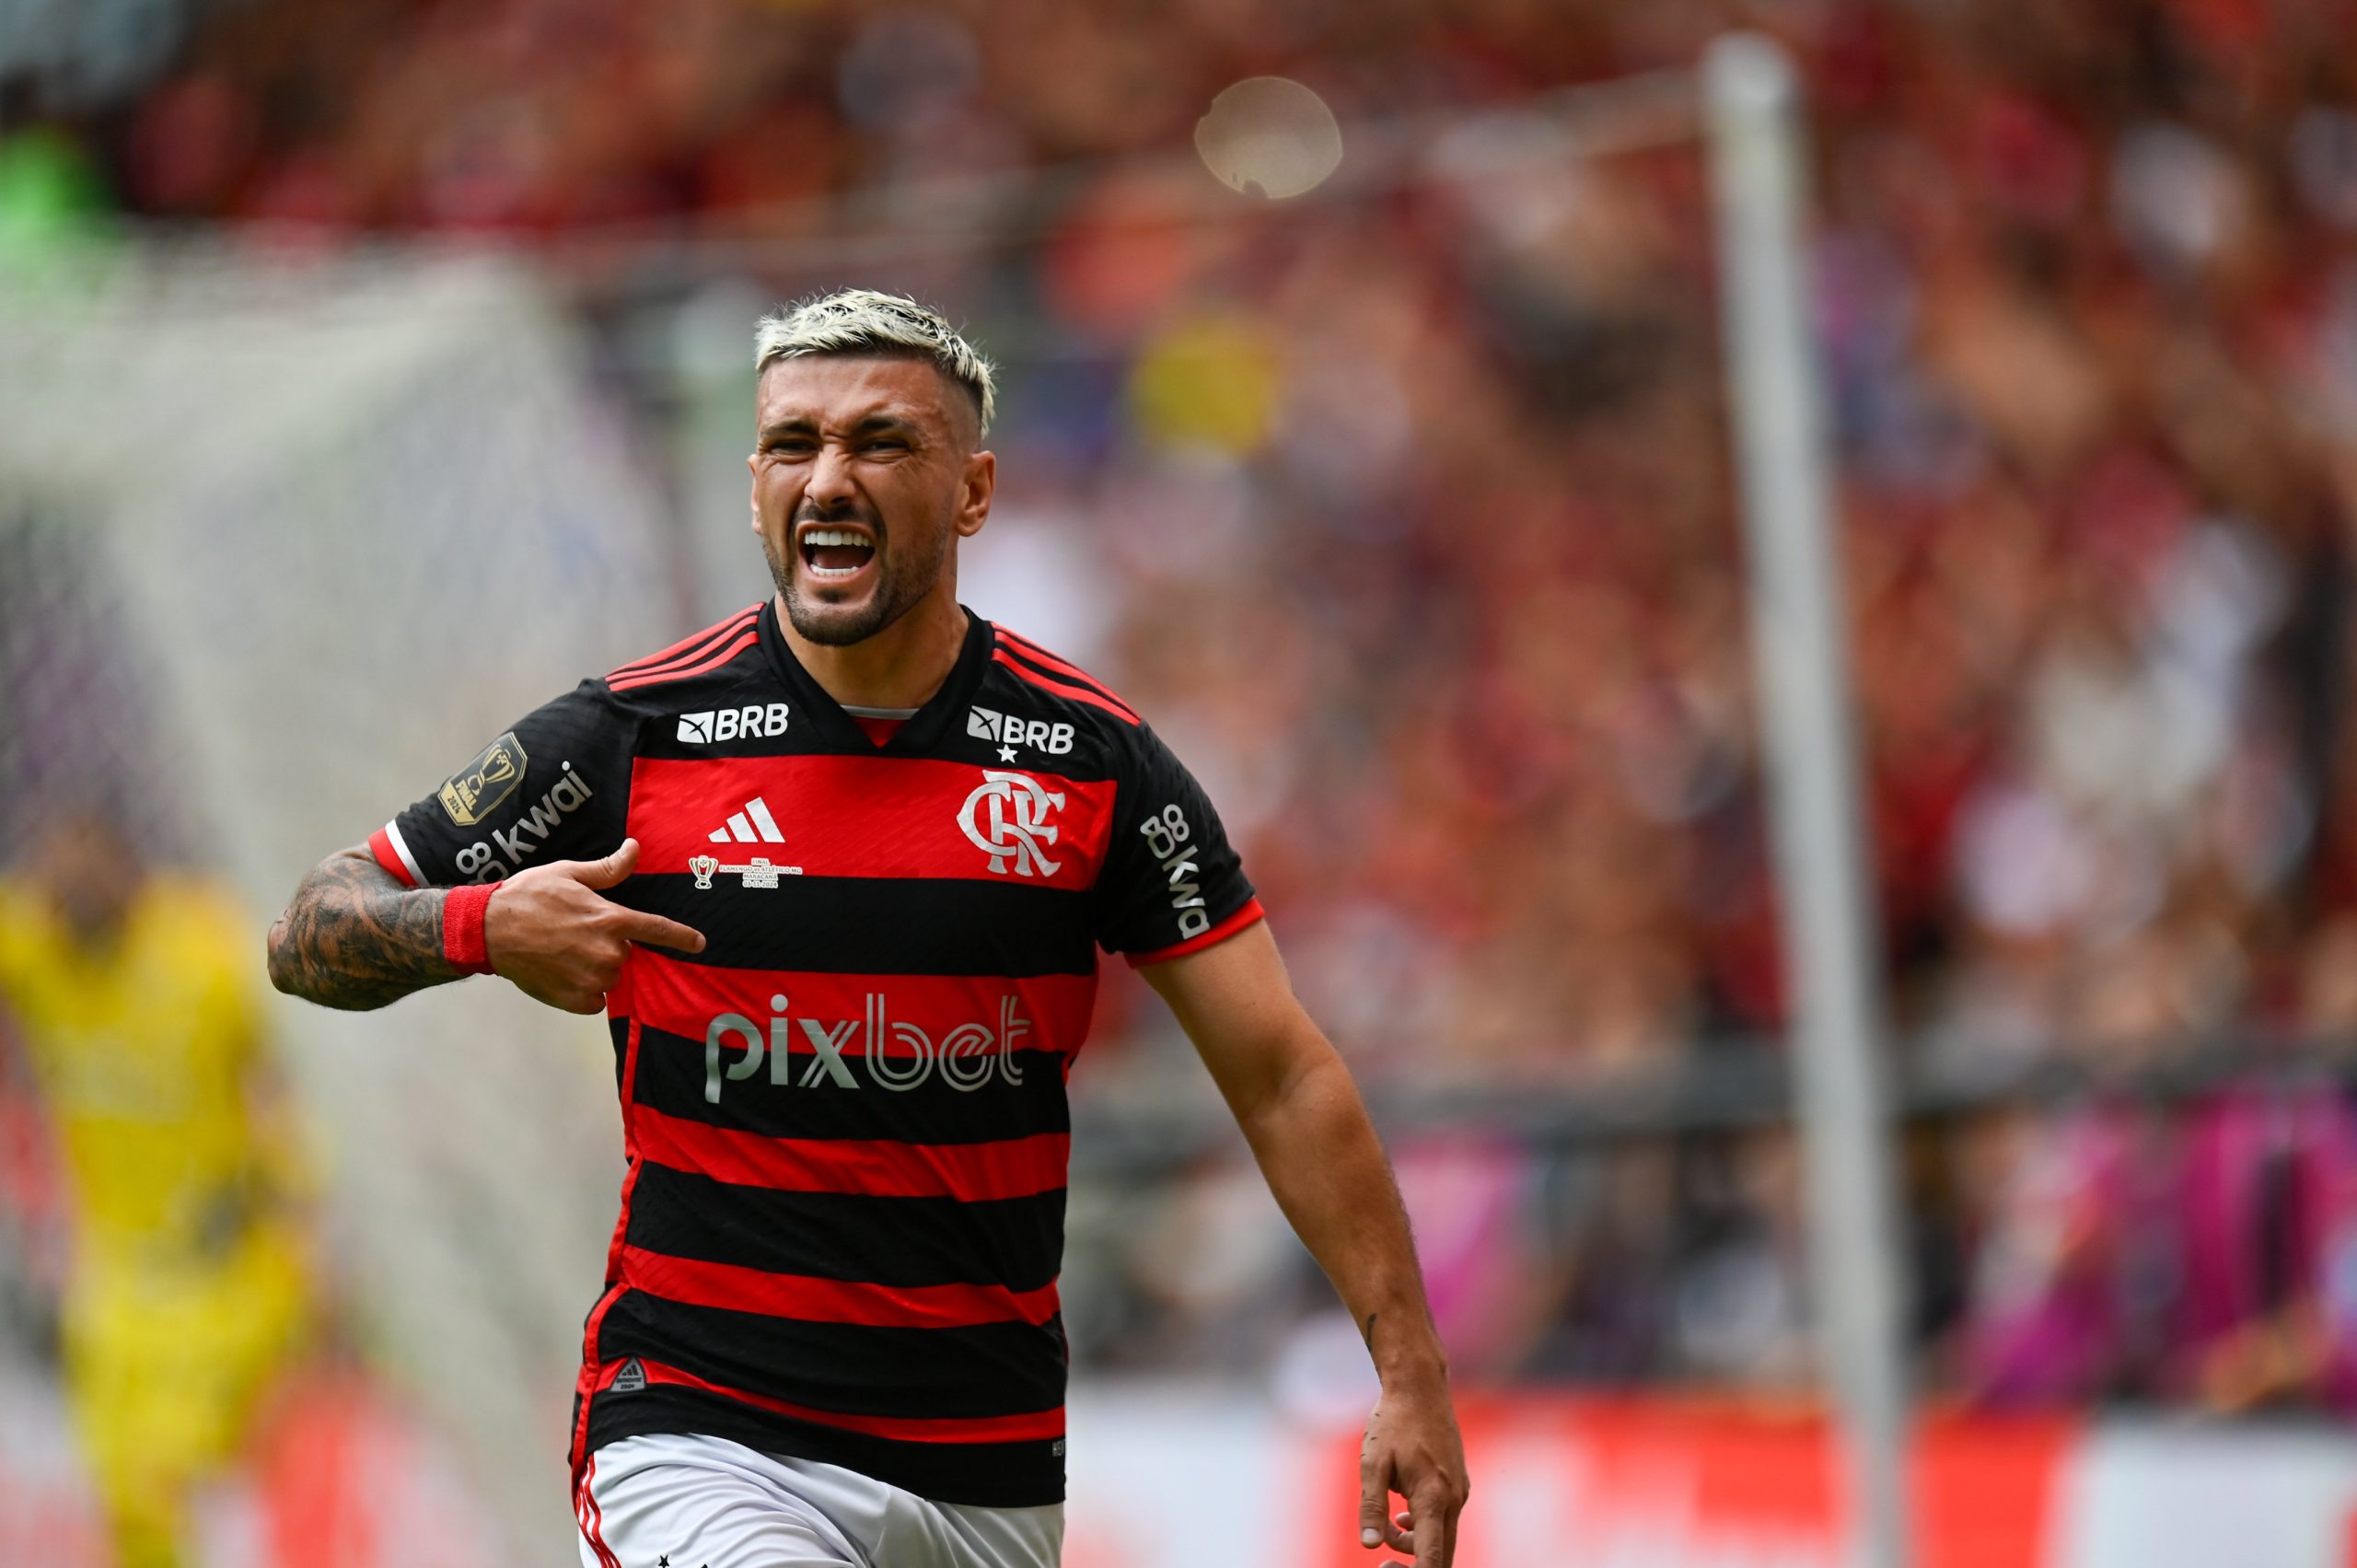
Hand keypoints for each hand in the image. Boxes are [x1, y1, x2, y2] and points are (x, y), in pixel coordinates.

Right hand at [483, 837, 703, 1013]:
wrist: (487, 930)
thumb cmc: (528, 897)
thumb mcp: (569, 873)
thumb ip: (608, 869)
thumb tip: (635, 848)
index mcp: (611, 920)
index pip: (658, 930)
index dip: (683, 938)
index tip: (700, 944)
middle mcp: (608, 953)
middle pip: (626, 953)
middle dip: (610, 944)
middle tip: (577, 933)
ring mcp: (592, 980)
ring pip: (610, 976)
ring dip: (596, 968)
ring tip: (564, 952)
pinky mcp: (575, 1001)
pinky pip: (595, 1000)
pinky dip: (585, 991)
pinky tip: (562, 973)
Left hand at [1359, 1376, 1467, 1566]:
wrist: (1420, 1387)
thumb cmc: (1393, 1423)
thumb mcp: (1372, 1464)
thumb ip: (1371, 1507)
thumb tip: (1368, 1544)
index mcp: (1433, 1497)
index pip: (1432, 1557)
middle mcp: (1453, 1498)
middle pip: (1442, 1553)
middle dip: (1414, 1563)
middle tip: (1384, 1565)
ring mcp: (1459, 1491)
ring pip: (1441, 1535)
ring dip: (1415, 1542)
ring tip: (1388, 1526)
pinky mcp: (1458, 1483)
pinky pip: (1444, 1517)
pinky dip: (1423, 1525)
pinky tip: (1402, 1515)